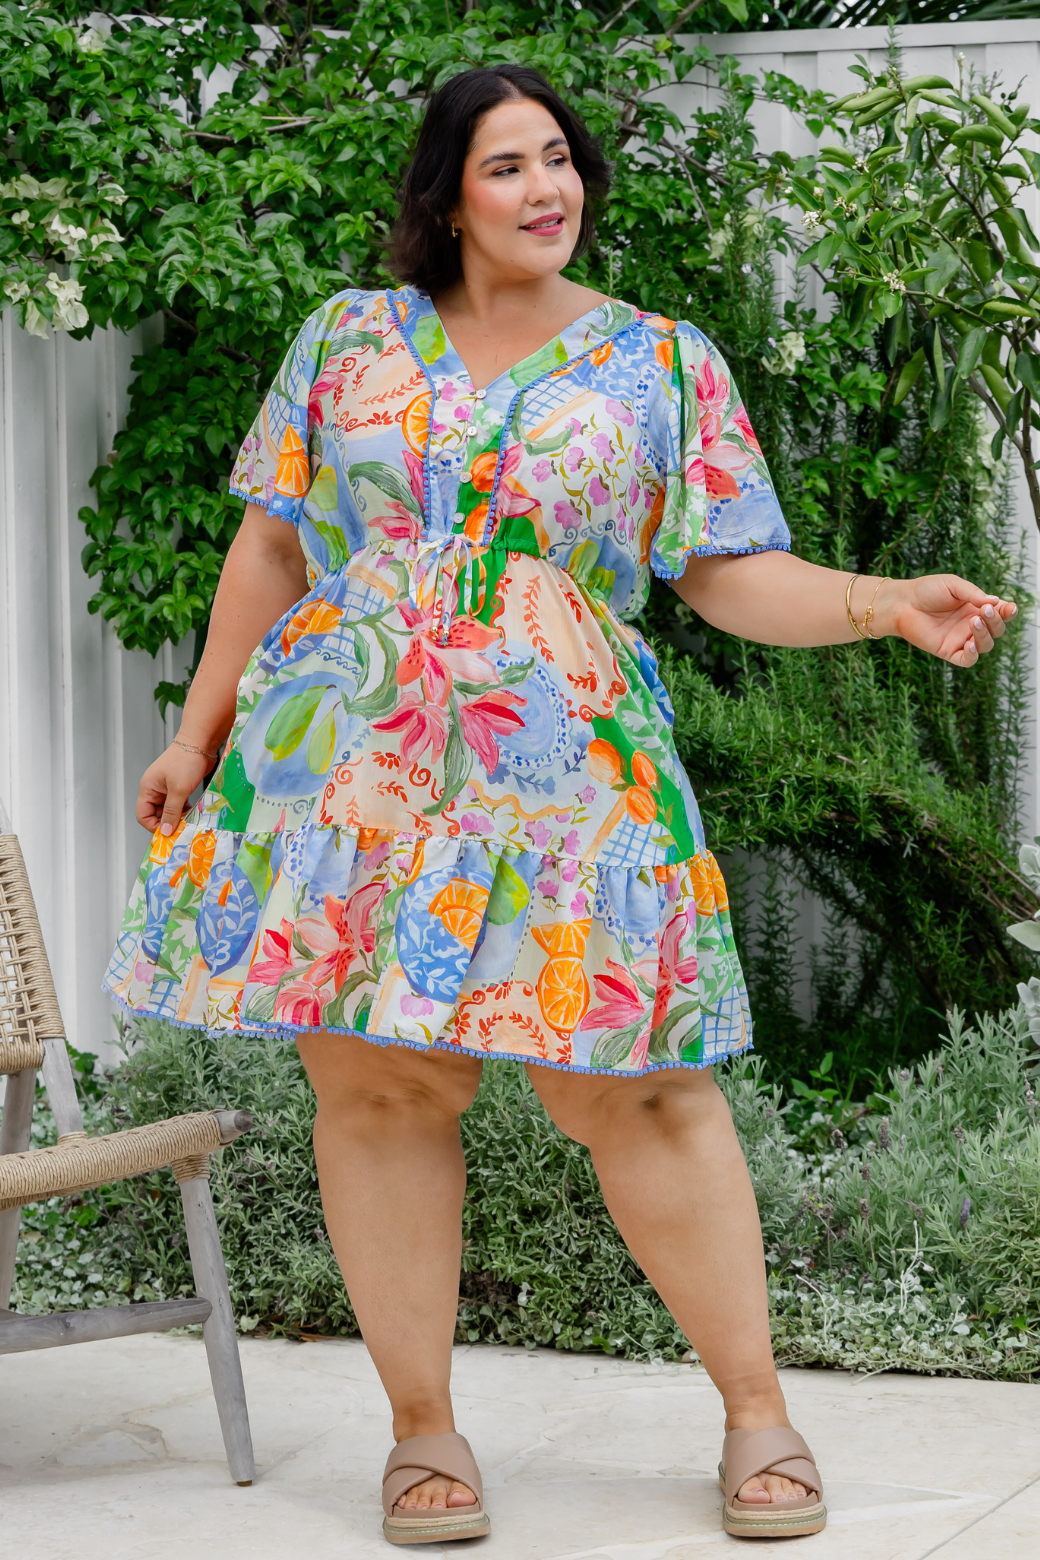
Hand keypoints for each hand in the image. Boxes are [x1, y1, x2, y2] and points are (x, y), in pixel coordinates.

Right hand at [136, 744, 213, 835]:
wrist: (200, 742)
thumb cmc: (186, 762)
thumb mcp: (178, 790)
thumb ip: (171, 812)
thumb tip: (164, 832)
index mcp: (148, 788)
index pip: (143, 815)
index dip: (154, 825)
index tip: (169, 833)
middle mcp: (154, 789)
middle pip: (155, 814)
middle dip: (167, 822)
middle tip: (182, 828)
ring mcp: (166, 788)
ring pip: (168, 810)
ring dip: (177, 817)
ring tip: (189, 821)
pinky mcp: (178, 786)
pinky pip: (177, 804)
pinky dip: (183, 810)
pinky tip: (192, 812)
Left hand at [878, 575, 1016, 666]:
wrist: (902, 603)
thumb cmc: (926, 591)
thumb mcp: (953, 585)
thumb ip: (974, 593)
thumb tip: (996, 601)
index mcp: (975, 608)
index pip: (1000, 613)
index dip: (1008, 612)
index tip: (1010, 607)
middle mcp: (971, 625)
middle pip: (996, 630)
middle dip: (996, 621)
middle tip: (985, 610)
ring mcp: (960, 639)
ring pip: (985, 645)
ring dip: (985, 634)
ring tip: (975, 621)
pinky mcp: (948, 651)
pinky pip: (967, 660)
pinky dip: (973, 655)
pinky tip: (970, 644)